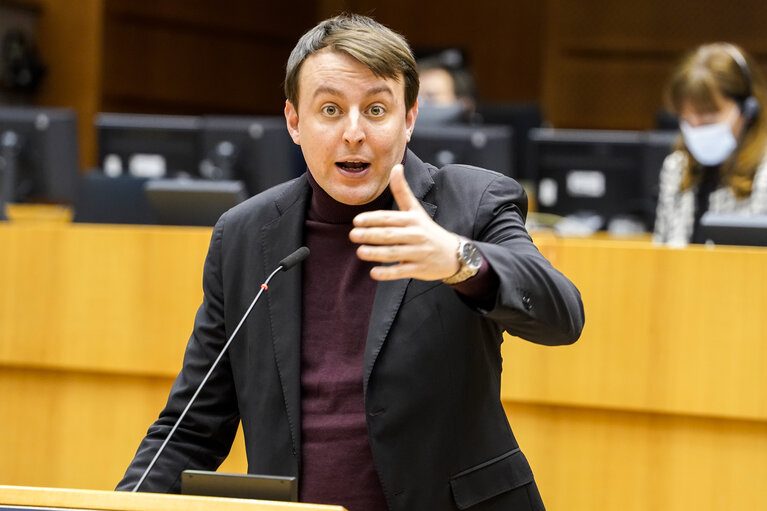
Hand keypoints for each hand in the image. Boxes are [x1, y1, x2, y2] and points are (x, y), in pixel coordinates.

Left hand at [349, 164, 460, 280]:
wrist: (452, 253)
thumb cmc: (428, 230)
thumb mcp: (415, 210)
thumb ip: (402, 190)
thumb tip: (396, 166)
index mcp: (412, 220)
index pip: (390, 218)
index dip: (373, 219)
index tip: (357, 221)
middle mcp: (416, 235)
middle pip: (390, 235)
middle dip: (370, 235)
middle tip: (352, 235)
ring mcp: (418, 253)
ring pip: (394, 253)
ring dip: (376, 253)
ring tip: (360, 252)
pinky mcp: (419, 269)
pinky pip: (401, 271)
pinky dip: (387, 273)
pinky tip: (373, 272)